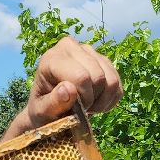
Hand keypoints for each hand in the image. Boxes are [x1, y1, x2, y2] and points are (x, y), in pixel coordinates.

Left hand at [0, 37, 122, 140]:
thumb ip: (52, 103)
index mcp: (53, 57)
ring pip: (111, 81)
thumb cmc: (42, 110)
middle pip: (98, 77)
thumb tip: (69, 89)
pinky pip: (118, 85)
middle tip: (79, 109)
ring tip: (87, 106)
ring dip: (102, 101)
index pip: (81, 77)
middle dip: (92, 100)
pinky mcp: (103, 61)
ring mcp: (90, 51)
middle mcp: (71, 47)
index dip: (83, 99)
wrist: (50, 109)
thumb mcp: (42, 112)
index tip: (72, 109)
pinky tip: (95, 103)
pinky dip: (110, 100)